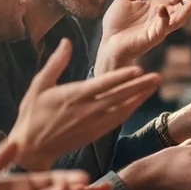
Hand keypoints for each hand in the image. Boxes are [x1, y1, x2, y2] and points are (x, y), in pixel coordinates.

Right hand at [13, 39, 162, 170]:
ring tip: (154, 87)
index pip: (103, 84)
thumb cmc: (32, 114)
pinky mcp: (95, 133)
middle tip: (158, 76)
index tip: (139, 69)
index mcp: (74, 95)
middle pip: (119, 96)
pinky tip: (139, 102)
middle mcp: (87, 110)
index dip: (122, 77)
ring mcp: (93, 123)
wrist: (32, 148)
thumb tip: (66, 41)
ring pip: (122, 109)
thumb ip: (55, 63)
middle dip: (139, 86)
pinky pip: (117, 120)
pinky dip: (129, 110)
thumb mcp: (39, 85)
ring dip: (139, 98)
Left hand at [94, 0, 190, 72]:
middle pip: (186, 6)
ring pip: (180, 17)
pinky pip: (161, 27)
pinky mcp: (152, 37)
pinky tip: (163, 8)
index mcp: (159, 6)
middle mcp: (163, 16)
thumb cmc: (117, 24)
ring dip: (190, 7)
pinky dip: (164, 18)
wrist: (109, 43)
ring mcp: (160, 27)